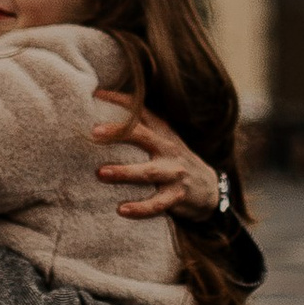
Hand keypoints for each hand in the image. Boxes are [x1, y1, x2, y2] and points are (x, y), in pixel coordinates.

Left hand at [96, 104, 220, 219]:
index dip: (119, 101)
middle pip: (143, 136)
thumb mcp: (164, 139)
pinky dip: (140, 208)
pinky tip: (122, 210)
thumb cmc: (174, 161)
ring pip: (148, 172)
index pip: (140, 111)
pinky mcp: (176, 196)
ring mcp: (174, 173)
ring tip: (101, 172)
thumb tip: (102, 116)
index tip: (95, 94)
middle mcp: (168, 148)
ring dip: (124, 172)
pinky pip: (157, 204)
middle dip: (119, 132)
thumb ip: (141, 127)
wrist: (210, 188)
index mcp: (162, 132)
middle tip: (94, 132)